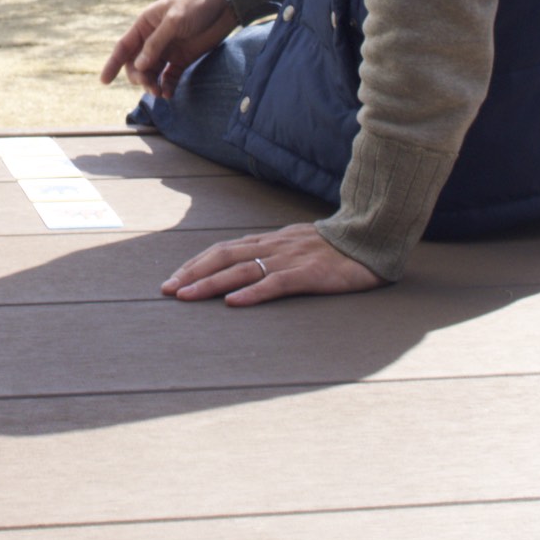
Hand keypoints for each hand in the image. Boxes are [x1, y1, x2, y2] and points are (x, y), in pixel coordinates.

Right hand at [101, 0, 238, 97]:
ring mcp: (168, 50)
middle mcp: (153, 39)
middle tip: (150, 86)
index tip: (104, 81)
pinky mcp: (182, 59)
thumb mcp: (174, 20)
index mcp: (145, 25)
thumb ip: (156, 43)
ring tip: (160, 93)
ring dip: (152, 84)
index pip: (124, 47)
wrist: (224, 5)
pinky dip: (166, 86)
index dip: (112, 64)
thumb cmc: (195, 5)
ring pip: (152, 73)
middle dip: (139, 77)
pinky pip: (169, 76)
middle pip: (136, 64)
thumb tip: (139, 65)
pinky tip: (169, 93)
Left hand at [162, 223, 386, 306]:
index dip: (196, 263)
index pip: (223, 249)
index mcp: (270, 241)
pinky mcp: (309, 274)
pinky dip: (252, 293)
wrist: (372, 236)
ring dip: (210, 284)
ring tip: (186, 296)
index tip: (174, 279)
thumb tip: (246, 272)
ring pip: (241, 270)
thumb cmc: (335, 247)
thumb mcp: (297, 246)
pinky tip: (233, 303)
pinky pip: (275, 283)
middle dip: (192, 273)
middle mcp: (273, 246)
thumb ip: (273, 254)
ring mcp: (290, 259)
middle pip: (223, 257)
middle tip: (168, 290)